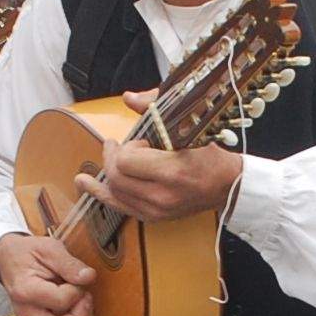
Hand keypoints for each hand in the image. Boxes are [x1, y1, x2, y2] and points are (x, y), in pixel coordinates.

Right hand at [0, 231, 97, 315]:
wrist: (6, 259)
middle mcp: (27, 312)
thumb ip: (69, 263)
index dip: (77, 291)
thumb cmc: (26, 253)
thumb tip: (89, 276)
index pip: (61, 301)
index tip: (78, 278)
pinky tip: (75, 304)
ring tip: (81, 301)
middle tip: (85, 298)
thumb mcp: (48, 248)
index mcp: (26, 290)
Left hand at [78, 92, 243, 221]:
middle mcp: (162, 196)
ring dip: (106, 173)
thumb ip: (156, 107)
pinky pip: (120, 207)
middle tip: (115, 145)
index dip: (125, 148)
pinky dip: (102, 194)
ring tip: (102, 160)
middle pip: (116, 177)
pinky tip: (86, 185)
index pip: (125, 162)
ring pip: (114, 192)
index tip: (137, 141)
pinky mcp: (154, 218)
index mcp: (171, 172)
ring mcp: (157, 210)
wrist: (229, 185)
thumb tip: (128, 98)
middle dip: (112, 158)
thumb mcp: (189, 124)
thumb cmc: (211, 153)